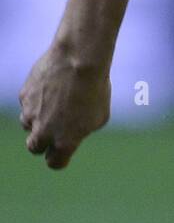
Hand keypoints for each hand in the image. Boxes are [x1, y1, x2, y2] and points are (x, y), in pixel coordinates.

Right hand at [19, 45, 110, 168]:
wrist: (79, 59)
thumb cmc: (95, 88)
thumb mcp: (99, 116)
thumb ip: (83, 130)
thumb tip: (74, 132)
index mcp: (64, 141)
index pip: (54, 162)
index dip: (58, 157)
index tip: (62, 150)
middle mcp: (44, 132)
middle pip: (34, 147)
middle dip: (42, 141)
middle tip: (53, 128)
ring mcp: (30, 113)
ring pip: (28, 123)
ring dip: (38, 118)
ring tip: (55, 100)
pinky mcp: (24, 96)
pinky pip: (28, 103)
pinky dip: (36, 98)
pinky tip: (51, 85)